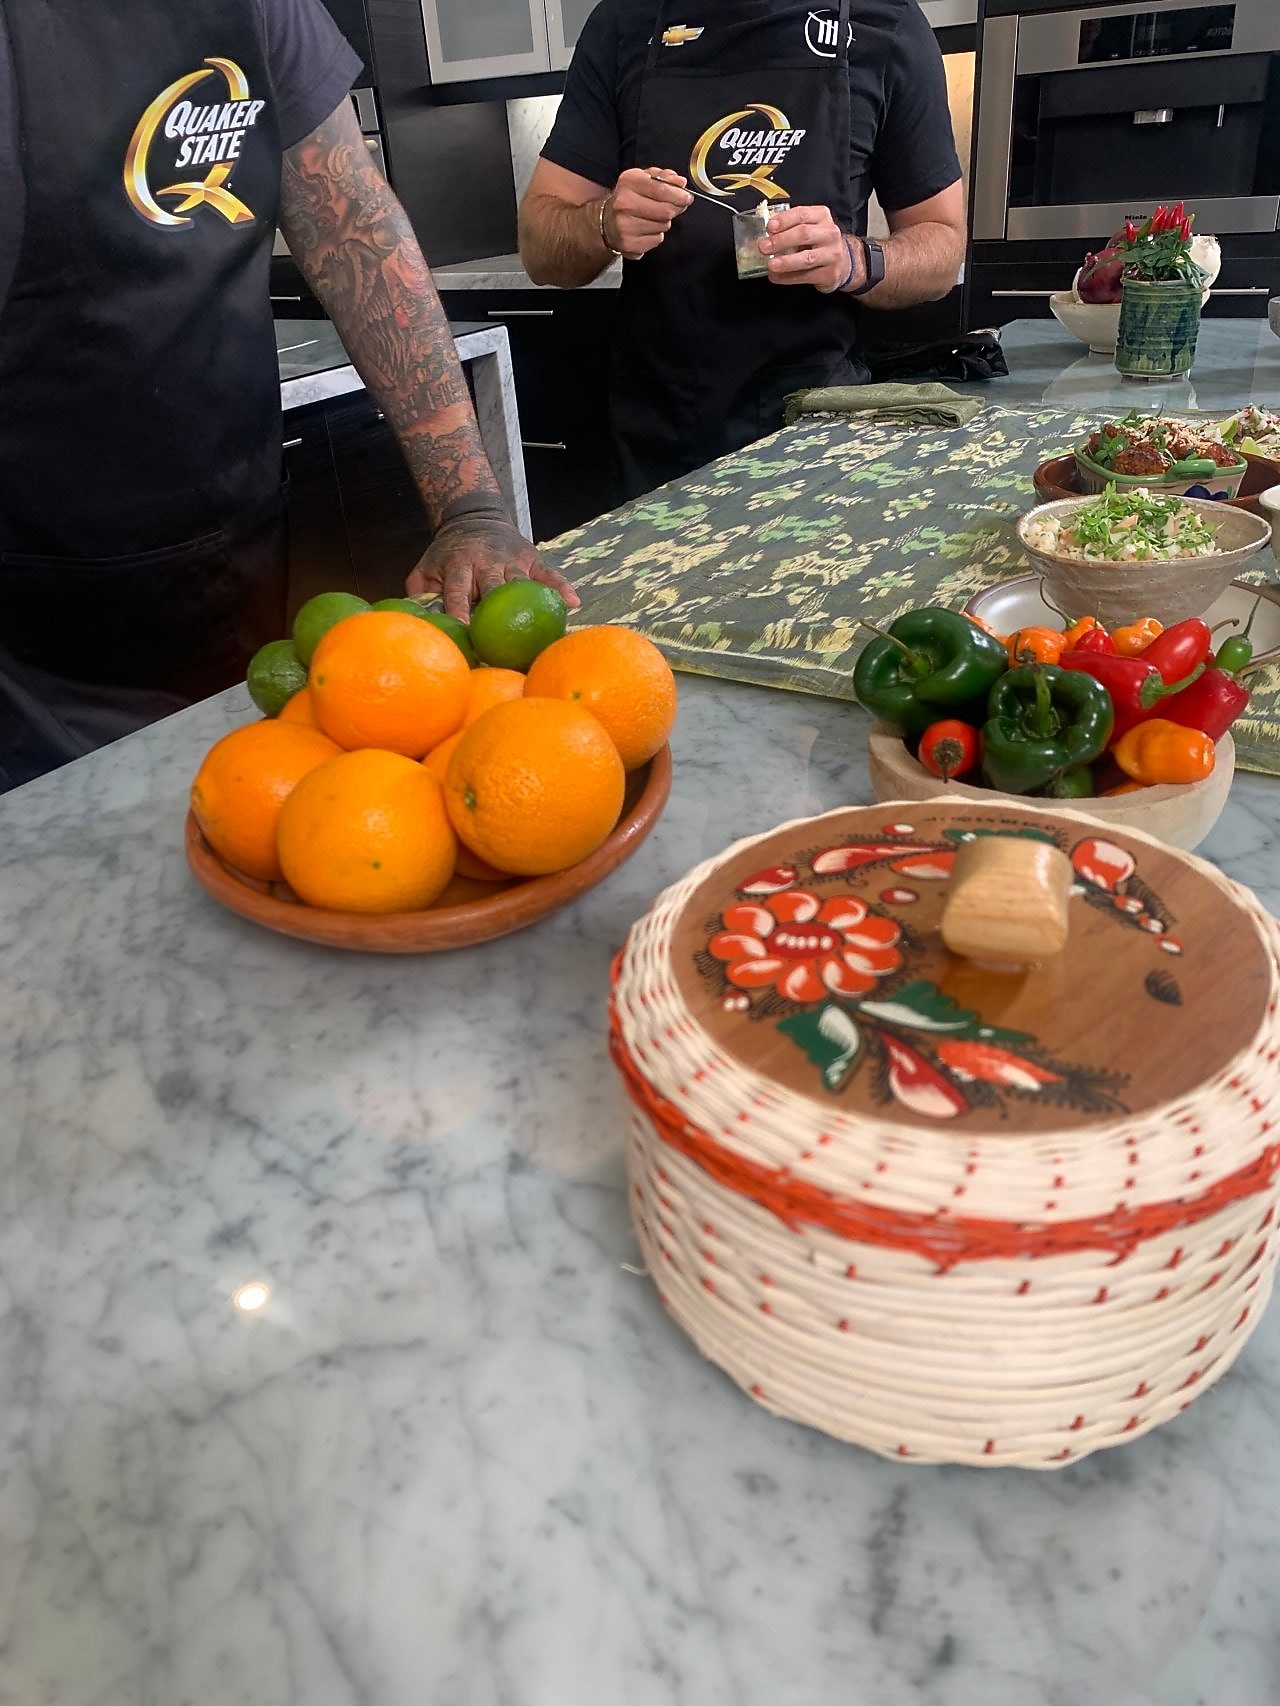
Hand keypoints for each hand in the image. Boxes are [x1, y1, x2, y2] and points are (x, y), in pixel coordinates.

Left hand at [405, 513, 579, 620]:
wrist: (474, 519)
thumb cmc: (448, 555)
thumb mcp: (426, 569)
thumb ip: (419, 595)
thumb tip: (417, 625)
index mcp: (458, 564)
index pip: (458, 591)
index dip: (460, 611)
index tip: (464, 631)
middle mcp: (486, 561)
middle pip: (493, 587)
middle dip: (497, 612)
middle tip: (502, 640)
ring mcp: (511, 559)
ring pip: (521, 583)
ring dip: (528, 604)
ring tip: (541, 631)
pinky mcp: (531, 558)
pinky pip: (548, 574)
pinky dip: (560, 587)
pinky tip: (572, 604)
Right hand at [603, 167, 692, 259]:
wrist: (606, 221)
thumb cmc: (629, 197)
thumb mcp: (644, 179)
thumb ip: (664, 177)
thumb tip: (681, 183)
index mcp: (629, 182)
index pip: (662, 189)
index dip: (680, 195)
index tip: (687, 197)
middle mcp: (624, 203)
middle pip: (666, 211)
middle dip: (676, 209)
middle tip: (677, 207)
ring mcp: (625, 225)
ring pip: (663, 226)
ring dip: (665, 222)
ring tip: (654, 218)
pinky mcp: (629, 244)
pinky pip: (657, 239)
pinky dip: (657, 235)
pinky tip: (647, 229)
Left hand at [759, 205, 857, 293]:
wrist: (843, 263)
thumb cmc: (819, 243)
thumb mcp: (810, 227)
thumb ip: (791, 227)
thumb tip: (766, 234)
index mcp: (822, 217)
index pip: (802, 214)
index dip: (784, 220)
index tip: (770, 227)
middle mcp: (830, 234)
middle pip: (803, 234)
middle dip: (781, 241)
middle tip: (764, 247)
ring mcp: (832, 255)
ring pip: (806, 258)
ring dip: (785, 262)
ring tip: (770, 264)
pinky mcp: (829, 274)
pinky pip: (805, 276)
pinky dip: (787, 278)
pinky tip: (776, 277)